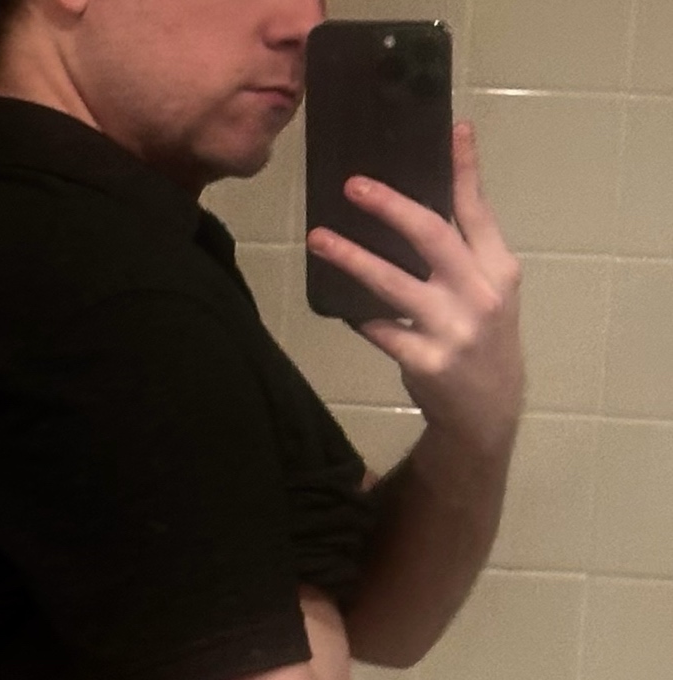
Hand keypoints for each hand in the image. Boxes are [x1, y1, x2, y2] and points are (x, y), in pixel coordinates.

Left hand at [307, 122, 524, 458]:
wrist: (486, 413)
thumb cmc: (482, 341)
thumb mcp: (490, 292)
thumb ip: (467, 251)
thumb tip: (425, 202)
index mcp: (498, 269)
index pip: (477, 210)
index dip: (465, 169)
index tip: (454, 128)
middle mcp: (479, 294)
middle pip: (430, 236)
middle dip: (389, 206)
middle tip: (352, 186)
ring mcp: (452, 330)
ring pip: (392, 283)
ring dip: (351, 258)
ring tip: (318, 239)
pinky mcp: (425, 361)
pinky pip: (380, 329)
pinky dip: (359, 315)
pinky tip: (340, 304)